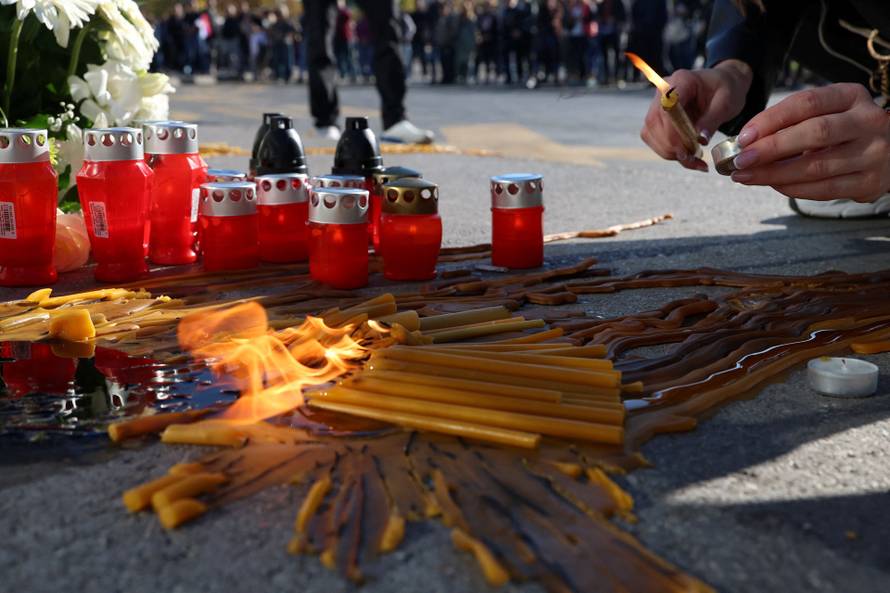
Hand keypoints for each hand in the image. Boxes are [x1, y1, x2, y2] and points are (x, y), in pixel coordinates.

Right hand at [640, 60, 751, 171]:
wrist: (722, 85)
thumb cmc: (726, 89)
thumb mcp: (726, 103)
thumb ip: (712, 120)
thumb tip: (700, 140)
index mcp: (682, 80)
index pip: (666, 108)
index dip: (672, 131)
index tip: (688, 150)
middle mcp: (663, 91)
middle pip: (654, 122)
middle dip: (671, 146)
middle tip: (694, 159)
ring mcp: (657, 104)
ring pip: (650, 133)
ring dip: (668, 151)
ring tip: (693, 160)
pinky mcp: (657, 118)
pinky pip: (653, 138)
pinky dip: (667, 151)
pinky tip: (686, 156)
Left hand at [731, 83, 889, 201]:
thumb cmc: (845, 130)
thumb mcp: (828, 113)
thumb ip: (793, 122)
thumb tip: (746, 142)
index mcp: (852, 96)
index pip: (807, 103)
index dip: (771, 119)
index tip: (743, 136)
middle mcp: (868, 121)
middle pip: (814, 133)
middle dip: (771, 148)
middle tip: (740, 161)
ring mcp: (873, 153)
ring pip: (816, 166)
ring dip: (774, 174)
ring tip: (746, 176)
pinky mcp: (870, 182)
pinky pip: (824, 189)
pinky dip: (793, 188)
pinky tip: (772, 185)